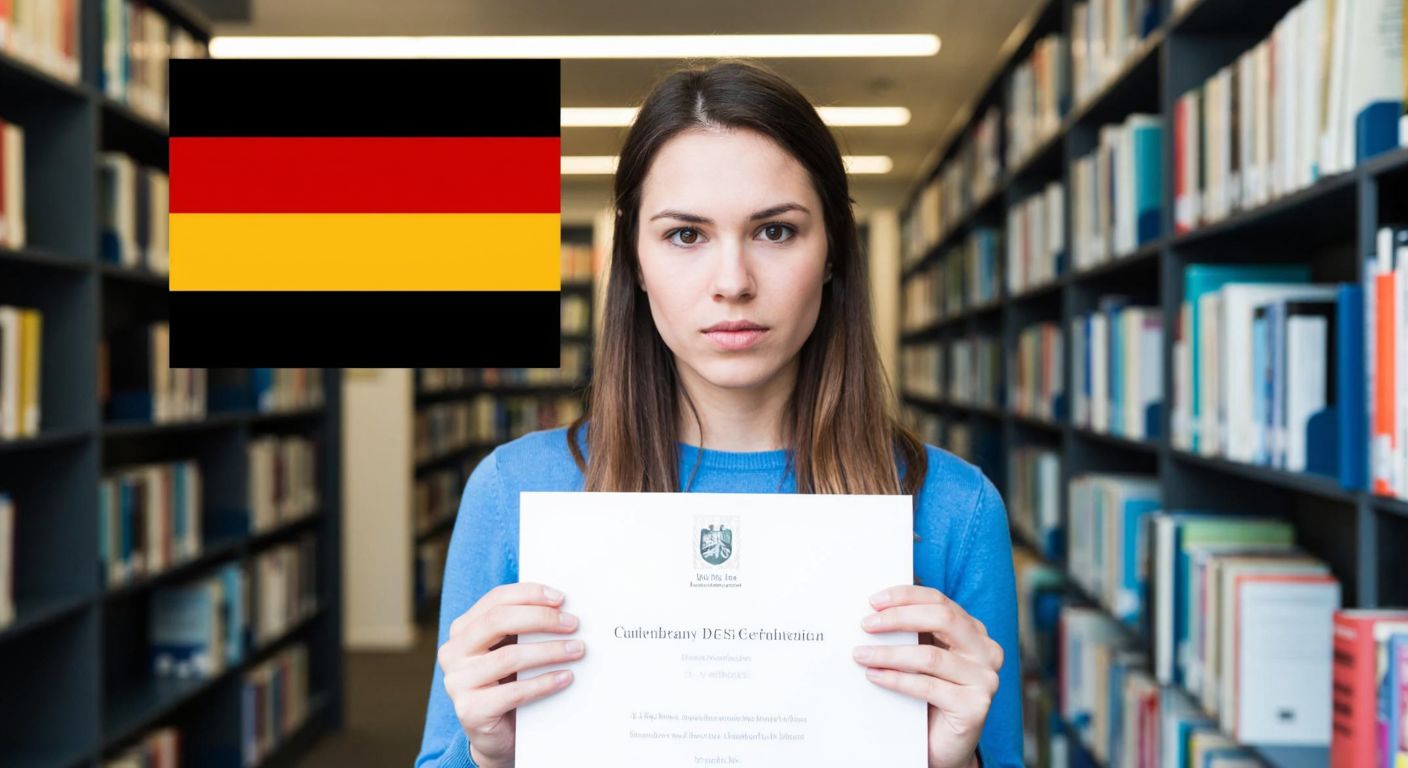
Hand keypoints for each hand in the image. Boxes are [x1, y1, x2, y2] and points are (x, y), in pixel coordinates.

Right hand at [437, 582, 584, 767]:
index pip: (495, 599)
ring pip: (509, 657)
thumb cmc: (508, 684)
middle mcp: (453, 652)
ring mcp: (457, 682)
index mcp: (463, 630)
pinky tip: (565, 677)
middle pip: (498, 621)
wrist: (496, 735)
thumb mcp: (511, 649)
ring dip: (549, 650)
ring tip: (577, 649)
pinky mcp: (470, 710)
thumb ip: (523, 628)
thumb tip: (562, 607)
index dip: (529, 594)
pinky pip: (513, 692)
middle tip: (573, 623)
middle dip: (541, 618)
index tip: (561, 599)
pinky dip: (544, 683)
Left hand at [853, 585, 1001, 767]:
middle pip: (942, 619)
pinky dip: (896, 680)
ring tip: (861, 655)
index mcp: (973, 631)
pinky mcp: (976, 705)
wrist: (943, 743)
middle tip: (865, 624)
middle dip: (898, 618)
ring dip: (889, 654)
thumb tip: (874, 607)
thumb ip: (912, 632)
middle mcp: (986, 650)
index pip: (940, 601)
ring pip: (930, 656)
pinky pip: (928, 686)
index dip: (906, 596)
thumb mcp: (922, 656)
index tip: (873, 601)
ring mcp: (985, 678)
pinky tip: (874, 676)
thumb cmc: (929, 695)